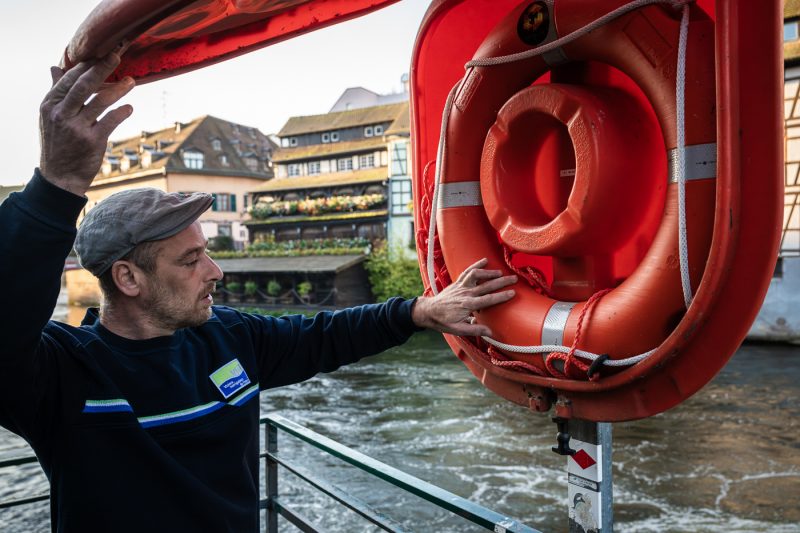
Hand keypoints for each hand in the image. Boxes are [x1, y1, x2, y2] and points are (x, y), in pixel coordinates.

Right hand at [39, 52, 134, 195]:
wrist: (60, 177)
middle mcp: (61, 114)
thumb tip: (54, 67)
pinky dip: (122, 112)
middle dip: (101, 68)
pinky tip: (130, 108)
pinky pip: (111, 121)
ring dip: (118, 89)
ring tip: (132, 81)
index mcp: (50, 105)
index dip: (86, 66)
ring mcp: (77, 128)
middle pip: (84, 86)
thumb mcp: (49, 117)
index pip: (69, 79)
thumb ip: (55, 91)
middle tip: (116, 55)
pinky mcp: (93, 141)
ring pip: (100, 101)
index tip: (100, 54)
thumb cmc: (57, 143)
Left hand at [411, 258, 516, 336]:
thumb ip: (474, 330)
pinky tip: (485, 260)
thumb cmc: (443, 321)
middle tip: (513, 279)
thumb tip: (490, 332)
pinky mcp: (457, 283)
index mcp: (467, 305)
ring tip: (500, 272)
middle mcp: (465, 293)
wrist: (429, 311)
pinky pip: (467, 271)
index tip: (512, 293)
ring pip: (476, 275)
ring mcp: (461, 286)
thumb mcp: (457, 329)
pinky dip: (476, 264)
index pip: (487, 300)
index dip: (501, 296)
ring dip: (489, 272)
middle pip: (486, 286)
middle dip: (501, 282)